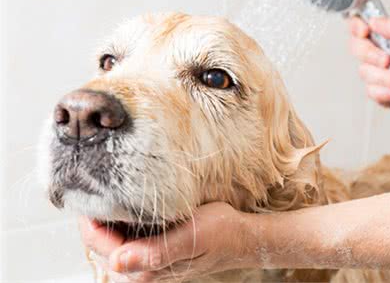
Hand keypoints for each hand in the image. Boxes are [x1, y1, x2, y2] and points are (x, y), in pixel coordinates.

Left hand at [79, 202, 253, 281]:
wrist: (241, 237)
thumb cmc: (220, 234)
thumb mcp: (191, 237)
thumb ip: (154, 252)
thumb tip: (118, 262)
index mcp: (144, 270)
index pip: (97, 242)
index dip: (88, 215)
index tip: (86, 186)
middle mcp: (140, 271)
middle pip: (99, 242)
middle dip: (96, 214)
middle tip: (95, 181)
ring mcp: (144, 263)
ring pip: (109, 239)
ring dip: (108, 216)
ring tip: (109, 188)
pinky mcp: (151, 254)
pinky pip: (123, 237)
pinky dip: (121, 219)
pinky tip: (129, 203)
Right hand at [348, 17, 389, 111]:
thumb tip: (374, 21)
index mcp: (382, 37)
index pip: (358, 26)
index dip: (356, 27)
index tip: (365, 31)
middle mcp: (375, 53)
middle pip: (356, 48)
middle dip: (372, 55)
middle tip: (389, 60)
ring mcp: (374, 72)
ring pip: (365, 72)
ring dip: (385, 78)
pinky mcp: (376, 91)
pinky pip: (371, 91)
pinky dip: (385, 92)